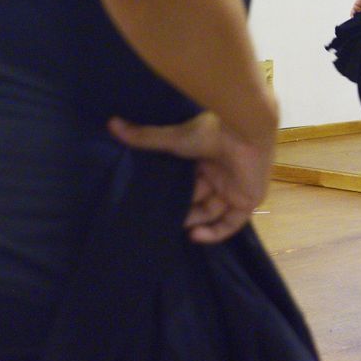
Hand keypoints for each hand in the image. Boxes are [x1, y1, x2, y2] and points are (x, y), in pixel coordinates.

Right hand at [109, 108, 276, 244]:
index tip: (154, 203)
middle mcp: (221, 172)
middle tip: (162, 219)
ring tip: (175, 228)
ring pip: (213, 212)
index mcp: (205, 156)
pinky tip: (194, 237)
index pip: (188, 180)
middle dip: (182, 209)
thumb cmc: (210, 132)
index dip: (174, 193)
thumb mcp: (173, 137)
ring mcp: (235, 186)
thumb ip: (144, 137)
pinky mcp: (248, 199)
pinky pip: (232, 223)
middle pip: (199, 198)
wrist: (244, 130)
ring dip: (195, 222)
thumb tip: (111, 124)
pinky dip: (215, 233)